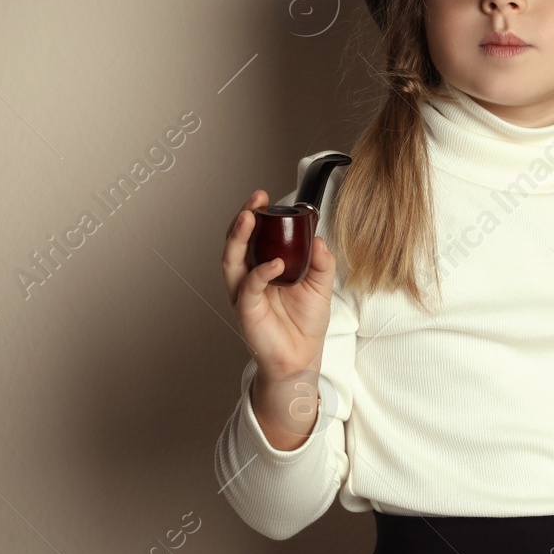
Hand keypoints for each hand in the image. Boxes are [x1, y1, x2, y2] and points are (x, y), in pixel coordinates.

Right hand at [221, 188, 335, 383]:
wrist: (303, 356)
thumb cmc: (305, 321)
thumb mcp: (321, 284)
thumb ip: (321, 260)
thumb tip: (317, 237)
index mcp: (263, 266)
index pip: (254, 234)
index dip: (255, 214)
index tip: (264, 197)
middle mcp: (249, 276)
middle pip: (236, 241)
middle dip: (242, 217)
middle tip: (254, 202)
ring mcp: (244, 292)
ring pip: (232, 260)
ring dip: (238, 237)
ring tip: (249, 218)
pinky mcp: (246, 310)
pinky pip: (250, 286)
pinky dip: (261, 272)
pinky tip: (275, 263)